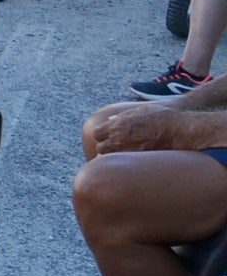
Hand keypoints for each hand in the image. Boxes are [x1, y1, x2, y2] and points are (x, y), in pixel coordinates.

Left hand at [87, 101, 208, 154]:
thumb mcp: (139, 110)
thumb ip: (122, 116)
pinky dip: (125, 165)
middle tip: (115, 148)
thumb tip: (110, 120)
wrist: (179, 129)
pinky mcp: (138, 161)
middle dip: (106, 148)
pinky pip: (124, 165)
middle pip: (101, 148)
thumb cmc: (161, 117)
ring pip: (110, 159)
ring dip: (114, 158)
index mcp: (117, 125)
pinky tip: (131, 163)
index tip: (108, 137)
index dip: (102, 135)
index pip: (97, 133)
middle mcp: (119, 139)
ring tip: (123, 157)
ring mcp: (128, 151)